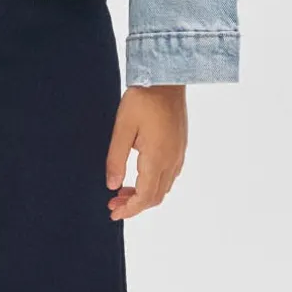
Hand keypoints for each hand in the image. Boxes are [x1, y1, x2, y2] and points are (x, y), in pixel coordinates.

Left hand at [105, 84, 186, 218]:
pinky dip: (153, 184)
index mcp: (157, 157)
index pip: (145, 196)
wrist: (166, 78)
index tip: (113, 212)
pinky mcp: (180, 147)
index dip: (129, 209)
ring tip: (122, 191)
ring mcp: (178, 154)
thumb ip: (115, 159)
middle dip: (134, 205)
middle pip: (156, 196)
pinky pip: (169, 176)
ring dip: (143, 195)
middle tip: (113, 203)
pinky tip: (138, 177)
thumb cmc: (143, 99)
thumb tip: (112, 185)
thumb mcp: (122, 128)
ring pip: (163, 188)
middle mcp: (172, 160)